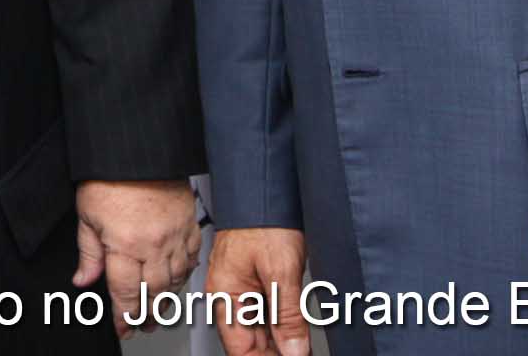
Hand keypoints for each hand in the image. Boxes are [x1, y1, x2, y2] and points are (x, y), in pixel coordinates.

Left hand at [74, 179, 199, 339]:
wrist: (138, 149)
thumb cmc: (110, 176)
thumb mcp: (86, 216)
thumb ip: (88, 253)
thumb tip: (83, 279)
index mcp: (125, 245)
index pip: (125, 294)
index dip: (123, 316)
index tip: (122, 327)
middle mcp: (153, 244)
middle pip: (154, 294)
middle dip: (146, 315)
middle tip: (141, 324)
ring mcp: (175, 235)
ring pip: (176, 281)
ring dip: (166, 300)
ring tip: (157, 310)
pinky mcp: (189, 224)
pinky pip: (192, 259)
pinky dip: (184, 274)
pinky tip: (176, 279)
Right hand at [207, 227, 309, 355]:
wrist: (266, 189)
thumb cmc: (264, 220)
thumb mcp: (282, 271)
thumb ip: (287, 316)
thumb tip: (293, 351)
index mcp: (226, 295)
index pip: (240, 349)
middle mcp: (230, 294)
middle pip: (251, 341)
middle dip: (277, 352)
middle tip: (299, 353)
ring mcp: (242, 287)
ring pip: (261, 329)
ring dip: (282, 341)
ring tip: (302, 347)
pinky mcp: (256, 279)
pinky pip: (267, 313)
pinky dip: (283, 326)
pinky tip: (299, 333)